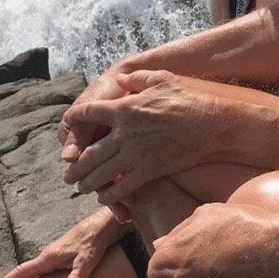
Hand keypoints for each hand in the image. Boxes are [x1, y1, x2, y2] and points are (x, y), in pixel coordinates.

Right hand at [0, 207, 128, 277]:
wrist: (103, 224)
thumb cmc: (95, 241)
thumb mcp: (87, 262)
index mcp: (49, 257)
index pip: (22, 271)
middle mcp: (49, 255)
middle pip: (26, 271)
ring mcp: (56, 253)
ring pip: (36, 269)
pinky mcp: (64, 253)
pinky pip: (46, 268)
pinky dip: (38, 277)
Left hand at [62, 70, 230, 201]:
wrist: (212, 124)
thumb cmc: (188, 98)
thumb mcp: (161, 78)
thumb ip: (136, 78)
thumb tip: (120, 79)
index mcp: (124, 108)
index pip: (88, 113)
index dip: (74, 120)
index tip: (67, 126)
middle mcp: (125, 132)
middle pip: (89, 152)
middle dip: (76, 166)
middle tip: (67, 176)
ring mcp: (136, 153)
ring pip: (102, 172)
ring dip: (87, 182)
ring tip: (79, 188)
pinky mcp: (150, 170)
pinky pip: (124, 186)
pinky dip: (111, 195)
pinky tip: (104, 199)